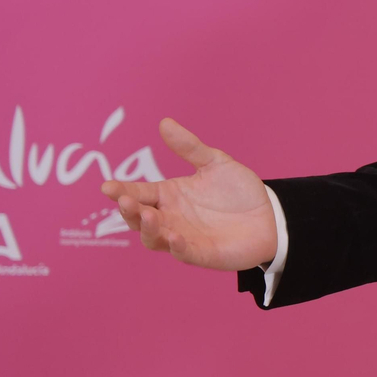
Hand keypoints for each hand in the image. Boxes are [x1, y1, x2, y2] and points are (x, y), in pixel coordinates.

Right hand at [100, 117, 277, 270]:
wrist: (270, 215)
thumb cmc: (238, 191)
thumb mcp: (215, 163)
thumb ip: (189, 147)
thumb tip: (164, 122)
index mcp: (169, 195)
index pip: (138, 192)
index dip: (121, 190)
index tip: (107, 186)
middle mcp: (170, 218)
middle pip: (139, 218)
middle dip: (129, 210)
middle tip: (123, 200)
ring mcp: (183, 237)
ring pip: (153, 238)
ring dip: (148, 228)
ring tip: (148, 214)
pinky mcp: (202, 254)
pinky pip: (184, 253)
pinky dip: (176, 246)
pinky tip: (174, 236)